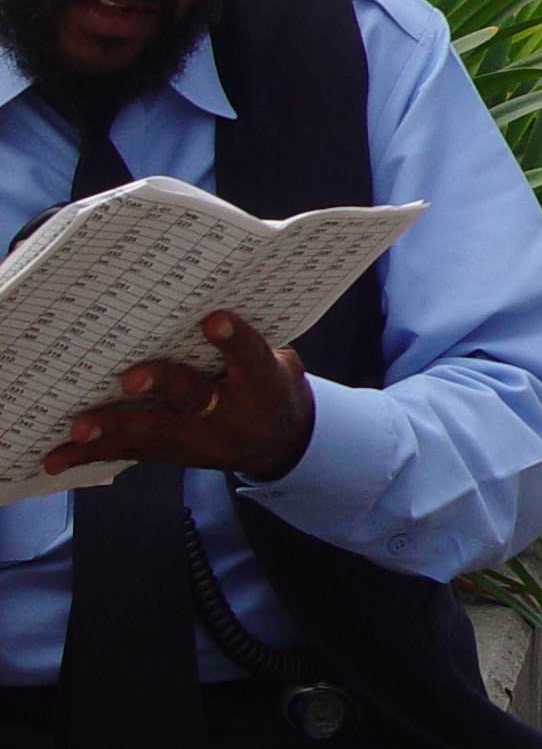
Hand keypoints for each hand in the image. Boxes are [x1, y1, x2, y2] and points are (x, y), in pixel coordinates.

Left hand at [46, 312, 314, 482]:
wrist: (278, 442)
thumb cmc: (268, 384)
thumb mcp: (278, 358)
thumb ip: (248, 336)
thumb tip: (214, 289)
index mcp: (261, 381)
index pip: (250, 355)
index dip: (234, 338)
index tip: (215, 320)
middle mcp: (227, 411)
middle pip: (191, 395)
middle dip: (161, 384)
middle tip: (132, 378)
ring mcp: (196, 435)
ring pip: (151, 429)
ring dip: (112, 426)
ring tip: (81, 428)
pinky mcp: (170, 452)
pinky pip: (127, 451)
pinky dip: (88, 455)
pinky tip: (56, 459)